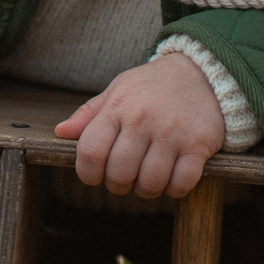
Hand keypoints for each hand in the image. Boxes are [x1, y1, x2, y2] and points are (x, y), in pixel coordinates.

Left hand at [54, 51, 225, 197]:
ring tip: (147, 180)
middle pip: (119, 174)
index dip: (87, 174)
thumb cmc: (152, 86)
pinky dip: (173, 189)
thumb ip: (89, 114)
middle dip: (117, 186)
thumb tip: (61, 133)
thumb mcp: (117, 90)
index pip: (90, 152)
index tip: (94, 177)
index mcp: (118, 107)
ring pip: (150, 183)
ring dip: (146, 190)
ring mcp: (172, 133)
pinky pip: (182, 183)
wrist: (202, 73)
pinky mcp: (199, 144)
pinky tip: (171, 179)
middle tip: (124, 180)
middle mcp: (143, 120)